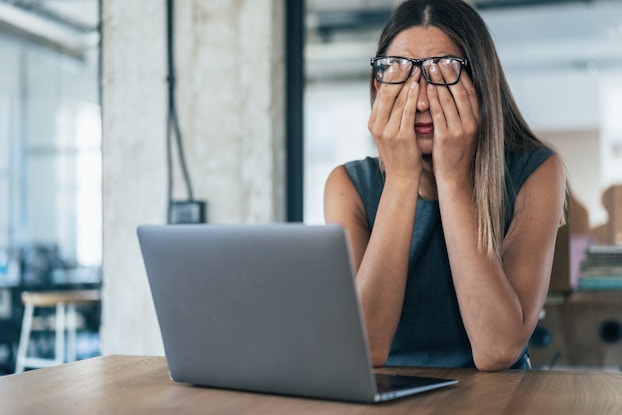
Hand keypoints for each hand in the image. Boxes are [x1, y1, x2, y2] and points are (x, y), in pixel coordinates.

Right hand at [368, 67, 422, 180]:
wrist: (402, 177)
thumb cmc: (399, 153)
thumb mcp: (389, 132)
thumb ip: (389, 115)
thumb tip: (393, 94)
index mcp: (373, 122)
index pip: (381, 94)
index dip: (389, 77)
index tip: (398, 63)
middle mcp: (377, 125)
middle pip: (387, 94)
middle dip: (398, 76)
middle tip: (407, 60)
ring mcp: (388, 131)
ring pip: (398, 100)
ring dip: (408, 82)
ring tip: (417, 68)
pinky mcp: (401, 136)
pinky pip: (407, 112)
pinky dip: (412, 97)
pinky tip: (418, 86)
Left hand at [426, 59, 478, 185]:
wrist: (456, 179)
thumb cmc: (455, 155)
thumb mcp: (463, 133)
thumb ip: (461, 116)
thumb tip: (454, 97)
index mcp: (477, 120)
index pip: (470, 91)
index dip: (461, 75)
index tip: (452, 61)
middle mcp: (472, 123)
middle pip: (460, 91)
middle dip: (449, 73)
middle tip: (439, 58)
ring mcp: (460, 130)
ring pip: (450, 99)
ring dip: (439, 81)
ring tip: (430, 67)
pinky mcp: (447, 137)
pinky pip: (440, 113)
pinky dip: (435, 98)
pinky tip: (428, 87)